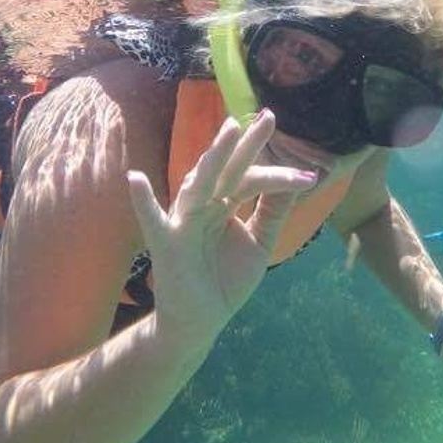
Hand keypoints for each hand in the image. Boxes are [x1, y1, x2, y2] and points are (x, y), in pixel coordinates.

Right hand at [128, 110, 316, 341]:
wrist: (201, 323)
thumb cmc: (225, 280)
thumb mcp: (259, 243)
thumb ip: (272, 212)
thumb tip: (301, 178)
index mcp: (224, 203)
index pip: (249, 177)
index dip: (274, 167)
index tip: (306, 164)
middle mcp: (203, 205)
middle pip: (228, 171)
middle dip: (247, 145)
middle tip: (268, 118)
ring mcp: (183, 222)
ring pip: (200, 185)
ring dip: (214, 158)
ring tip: (230, 130)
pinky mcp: (167, 244)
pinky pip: (154, 221)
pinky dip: (143, 201)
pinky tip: (136, 179)